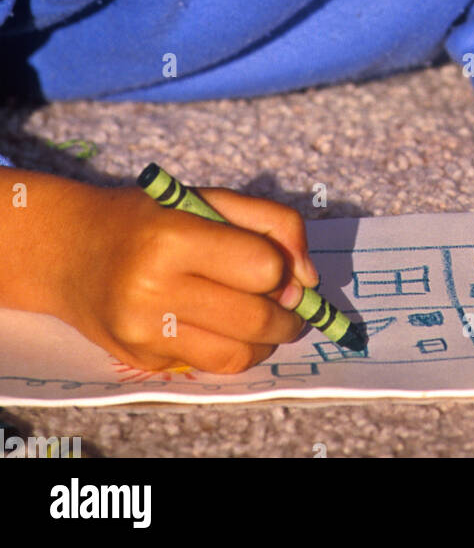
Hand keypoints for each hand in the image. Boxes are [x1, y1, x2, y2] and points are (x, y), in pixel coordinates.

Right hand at [46, 179, 320, 371]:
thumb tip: (311, 279)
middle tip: (293, 307)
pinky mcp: (140, 361)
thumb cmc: (150, 217)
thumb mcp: (208, 199)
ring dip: (266, 342)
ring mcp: (143, 333)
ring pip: (237, 355)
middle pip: (255, 318)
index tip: (282, 269)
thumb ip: (271, 223)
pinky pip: (208, 365)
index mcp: (172, 237)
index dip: (282, 269)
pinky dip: (230, 350)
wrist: (71, 250)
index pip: (261, 267)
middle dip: (288, 317)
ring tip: (267, 321)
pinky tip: (222, 327)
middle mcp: (152, 289)